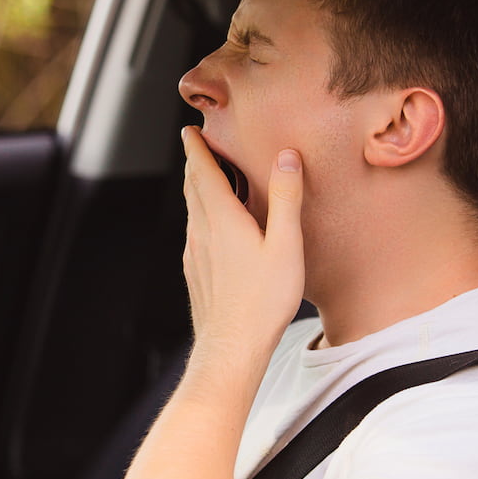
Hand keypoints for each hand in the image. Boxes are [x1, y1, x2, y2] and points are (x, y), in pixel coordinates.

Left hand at [180, 126, 304, 373]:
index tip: (190, 130)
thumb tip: (287, 157)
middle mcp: (201, 232)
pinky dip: (200, 218)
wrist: (231, 348)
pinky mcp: (195, 273)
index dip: (196, 147)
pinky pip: (194, 235)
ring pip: (191, 212)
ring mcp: (194, 255)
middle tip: (198, 146)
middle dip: (195, 163)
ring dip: (197, 190)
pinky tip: (212, 228)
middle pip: (192, 188)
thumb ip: (286, 199)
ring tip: (207, 180)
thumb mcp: (286, 246)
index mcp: (221, 219)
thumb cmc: (263, 301)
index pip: (202, 171)